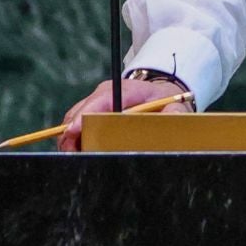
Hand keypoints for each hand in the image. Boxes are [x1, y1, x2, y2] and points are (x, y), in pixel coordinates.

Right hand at [56, 78, 192, 151]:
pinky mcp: (91, 110)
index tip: (74, 132)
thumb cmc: (164, 101)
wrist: (158, 94)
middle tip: (74, 154)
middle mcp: (106, 93)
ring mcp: (96, 101)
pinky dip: (74, 138)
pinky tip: (80, 151)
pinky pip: (75, 124)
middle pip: (80, 111)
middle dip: (72, 134)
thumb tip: (171, 118)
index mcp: (126, 89)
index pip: (100, 99)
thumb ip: (174, 112)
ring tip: (76, 156)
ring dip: (71, 139)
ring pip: (73, 119)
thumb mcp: (174, 105)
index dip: (85, 116)